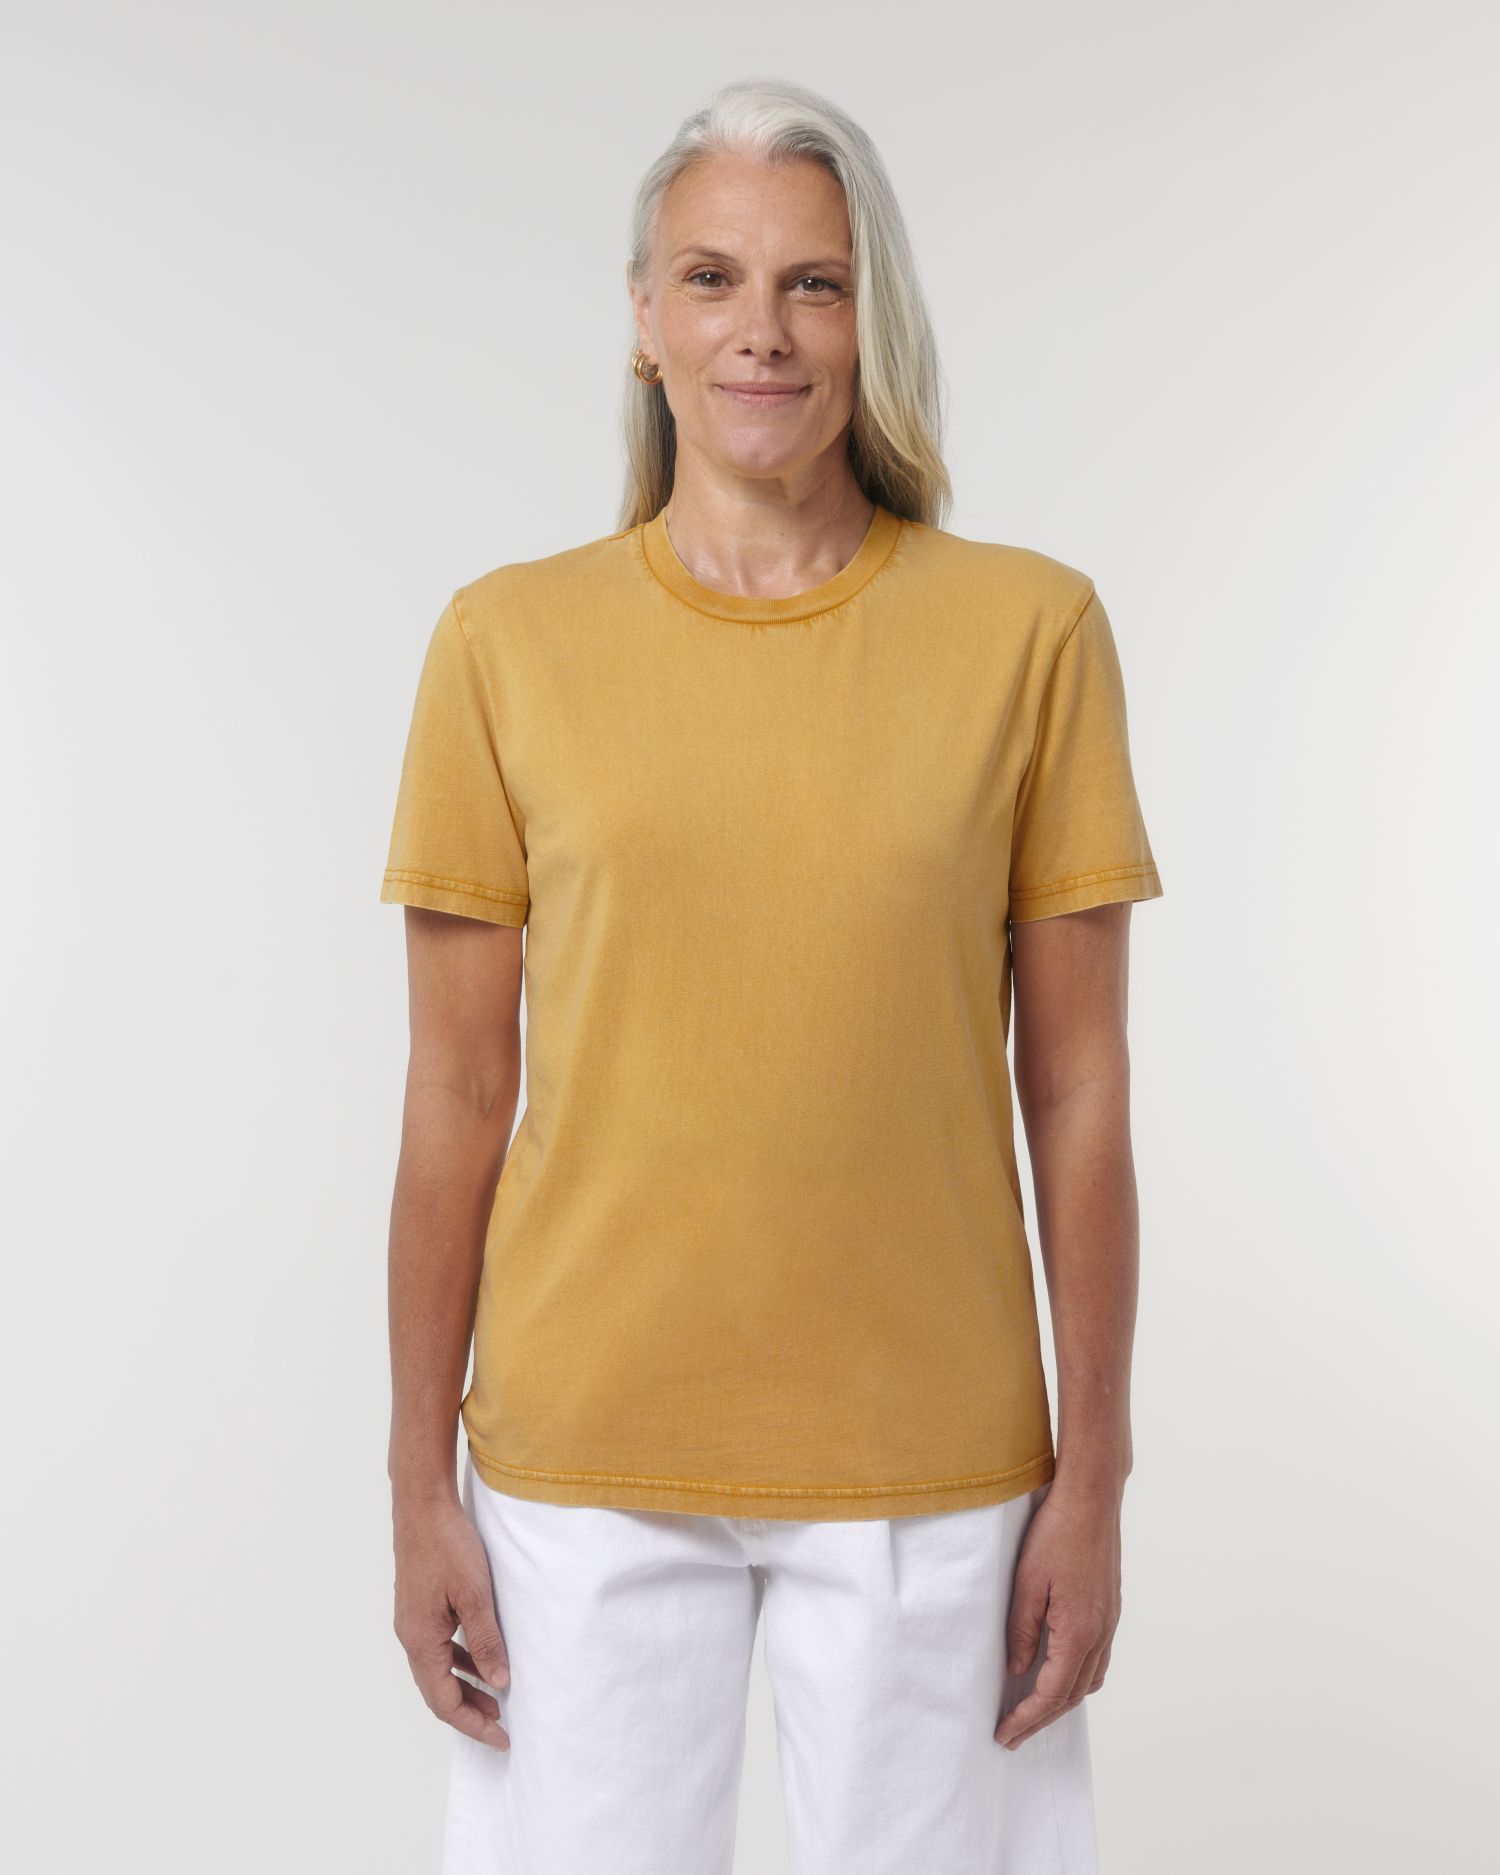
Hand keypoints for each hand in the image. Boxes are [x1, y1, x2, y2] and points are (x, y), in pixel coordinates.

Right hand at [393, 1491, 510, 1750]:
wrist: (422, 1505)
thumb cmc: (448, 1545)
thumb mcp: (475, 1595)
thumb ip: (486, 1642)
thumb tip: (498, 1683)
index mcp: (421, 1641)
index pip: (444, 1702)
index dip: (473, 1724)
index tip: (501, 1738)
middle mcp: (411, 1637)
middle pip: (438, 1692)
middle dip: (469, 1712)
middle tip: (502, 1725)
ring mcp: (413, 1622)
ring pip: (438, 1671)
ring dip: (465, 1687)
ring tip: (496, 1697)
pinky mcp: (419, 1607)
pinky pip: (438, 1648)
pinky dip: (459, 1662)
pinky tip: (479, 1659)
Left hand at [994, 1479, 1121, 1749]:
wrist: (1092, 1499)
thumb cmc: (1055, 1534)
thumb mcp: (1025, 1583)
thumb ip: (1022, 1632)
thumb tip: (1019, 1670)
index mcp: (1078, 1633)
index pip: (1050, 1694)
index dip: (1026, 1719)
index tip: (1004, 1734)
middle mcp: (1100, 1634)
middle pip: (1072, 1696)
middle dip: (1041, 1720)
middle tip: (1013, 1735)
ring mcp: (1109, 1623)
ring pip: (1089, 1681)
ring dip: (1062, 1702)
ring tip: (1033, 1712)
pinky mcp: (1110, 1610)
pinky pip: (1098, 1660)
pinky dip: (1078, 1679)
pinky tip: (1060, 1674)